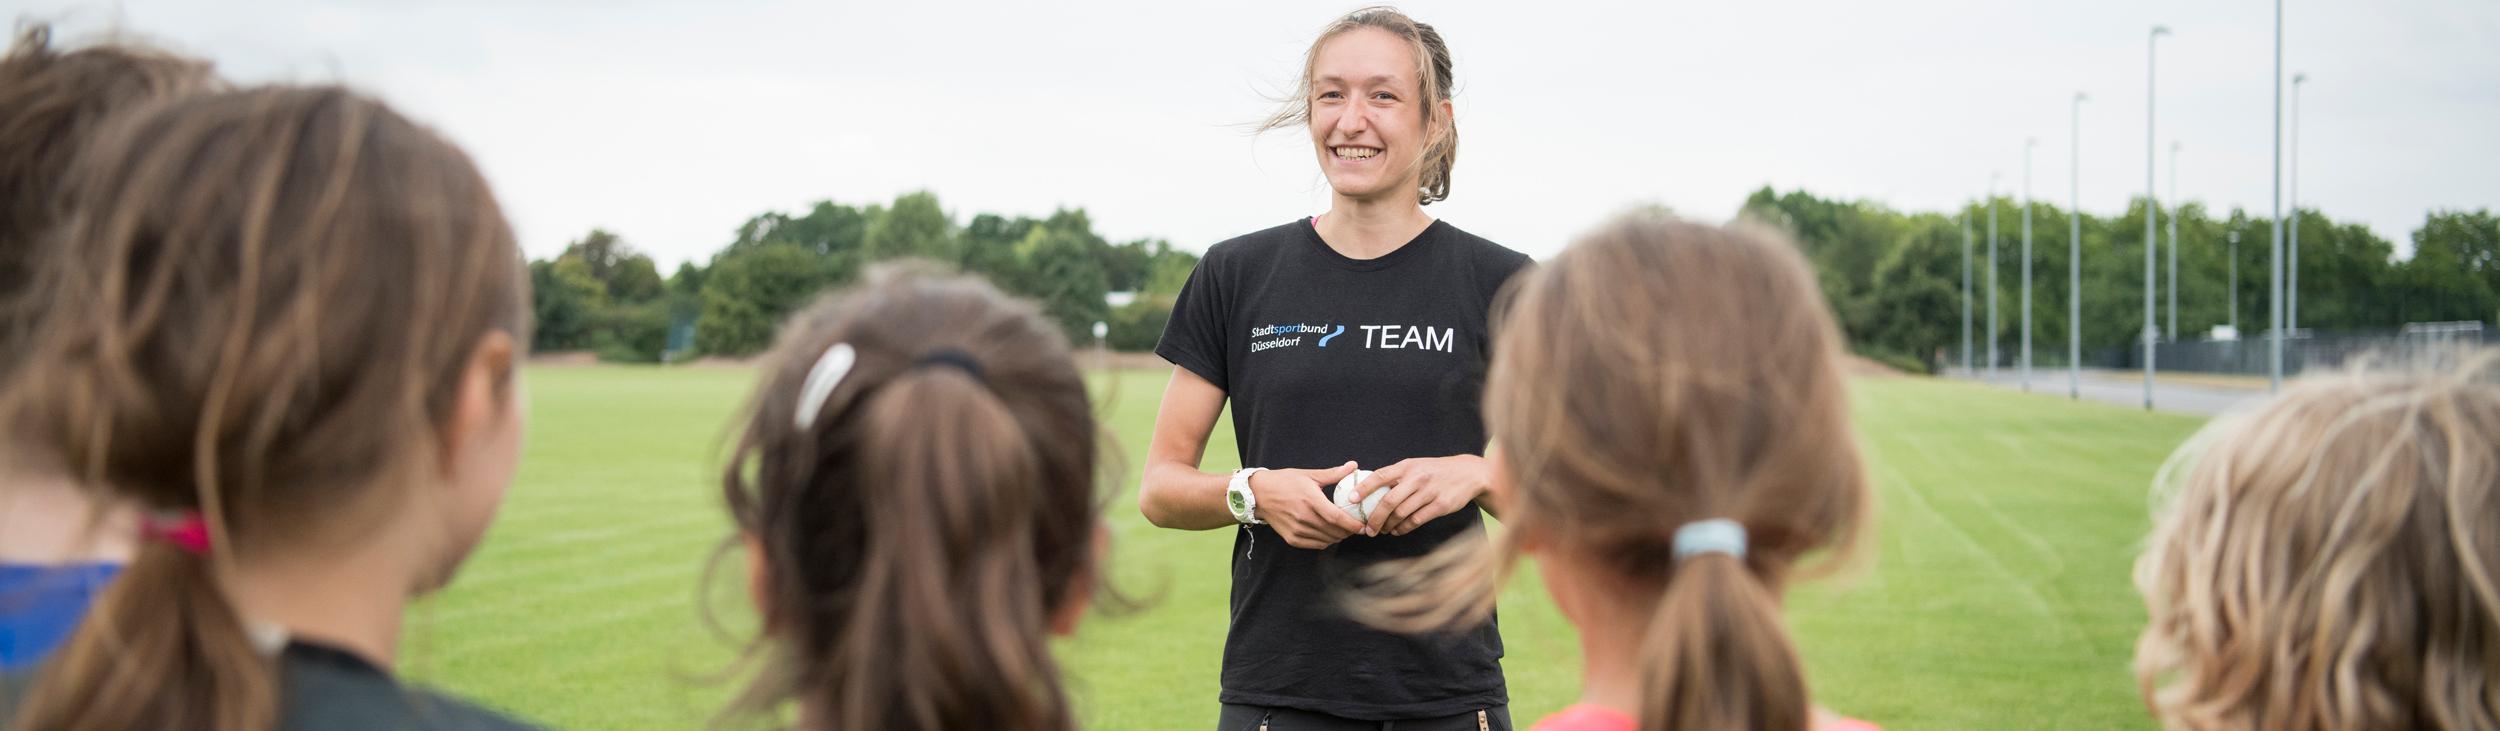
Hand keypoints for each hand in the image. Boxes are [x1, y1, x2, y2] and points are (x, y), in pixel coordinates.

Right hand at [1250, 461, 1366, 548]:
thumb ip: (1333, 473)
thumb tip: (1353, 466)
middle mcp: (1303, 517)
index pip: (1336, 517)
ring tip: (1345, 530)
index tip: (1363, 526)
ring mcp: (1297, 530)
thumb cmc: (1284, 482)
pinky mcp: (1292, 539)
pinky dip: (1326, 541)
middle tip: (1357, 527)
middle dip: (1349, 532)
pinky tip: (1330, 534)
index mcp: (1310, 500)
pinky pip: (1316, 545)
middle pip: (1334, 531)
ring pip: (1327, 540)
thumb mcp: (1309, 475)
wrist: (1258, 494)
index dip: (1352, 524)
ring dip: (1339, 537)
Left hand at [1349, 455, 1491, 536]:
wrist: (1468, 474)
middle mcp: (1417, 478)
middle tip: (1367, 529)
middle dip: (1374, 518)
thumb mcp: (1416, 466)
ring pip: (1401, 514)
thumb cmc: (1436, 471)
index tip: (1351, 499)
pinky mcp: (1440, 505)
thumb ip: (1397, 476)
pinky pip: (1416, 520)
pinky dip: (1404, 528)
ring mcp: (1429, 492)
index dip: (1363, 488)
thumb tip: (1369, 488)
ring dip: (1389, 525)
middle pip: (1388, 501)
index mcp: (1407, 467)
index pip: (1380, 476)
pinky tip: (1398, 531)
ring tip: (1383, 531)